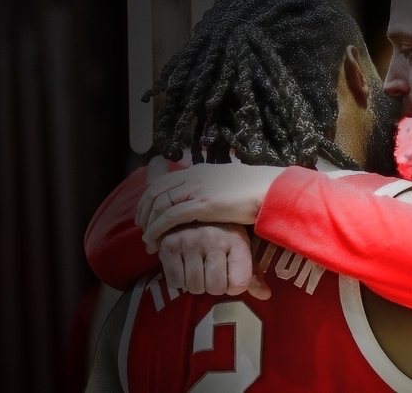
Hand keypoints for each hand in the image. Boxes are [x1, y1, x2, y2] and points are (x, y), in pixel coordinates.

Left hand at [136, 163, 285, 252]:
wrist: (269, 190)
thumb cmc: (254, 189)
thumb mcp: (228, 182)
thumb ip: (213, 187)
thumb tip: (208, 196)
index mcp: (197, 171)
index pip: (161, 182)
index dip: (148, 199)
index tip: (146, 215)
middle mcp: (192, 177)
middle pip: (154, 192)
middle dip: (143, 212)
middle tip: (142, 229)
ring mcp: (195, 190)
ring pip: (158, 205)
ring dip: (148, 224)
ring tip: (147, 240)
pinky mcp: (201, 205)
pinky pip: (170, 217)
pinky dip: (157, 229)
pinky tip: (154, 240)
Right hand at [159, 223, 270, 299]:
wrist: (191, 215)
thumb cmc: (222, 236)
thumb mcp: (240, 251)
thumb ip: (252, 275)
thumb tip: (265, 296)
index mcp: (236, 240)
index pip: (239, 283)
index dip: (234, 286)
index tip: (231, 277)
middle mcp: (213, 239)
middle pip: (215, 288)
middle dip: (214, 286)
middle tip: (211, 273)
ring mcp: (189, 241)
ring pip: (194, 287)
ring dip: (196, 284)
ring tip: (198, 268)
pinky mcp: (168, 246)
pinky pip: (175, 282)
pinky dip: (179, 280)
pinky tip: (184, 266)